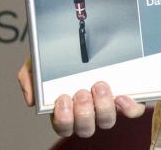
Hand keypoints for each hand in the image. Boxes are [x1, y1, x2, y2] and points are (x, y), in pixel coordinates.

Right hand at [17, 58, 145, 137]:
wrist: (82, 33)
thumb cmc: (58, 56)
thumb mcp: (38, 62)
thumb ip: (29, 78)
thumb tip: (31, 100)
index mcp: (64, 110)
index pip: (63, 127)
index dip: (63, 119)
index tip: (63, 99)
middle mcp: (86, 112)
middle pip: (85, 128)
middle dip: (83, 113)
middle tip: (81, 93)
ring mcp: (106, 106)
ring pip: (106, 121)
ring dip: (103, 107)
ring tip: (99, 85)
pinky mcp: (126, 98)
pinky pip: (131, 111)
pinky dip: (129, 108)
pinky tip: (122, 96)